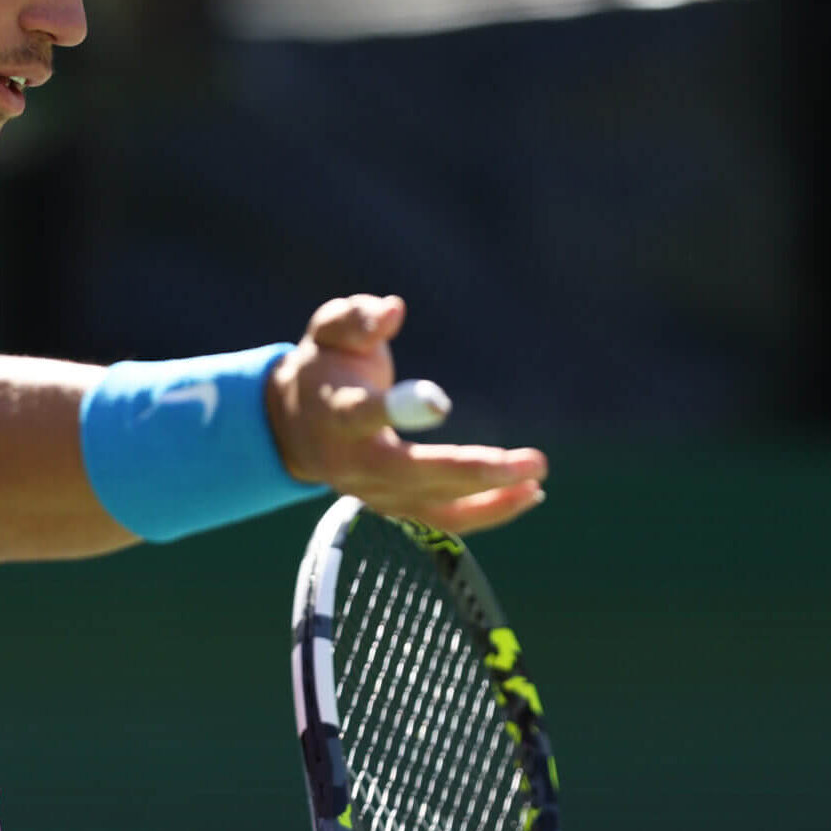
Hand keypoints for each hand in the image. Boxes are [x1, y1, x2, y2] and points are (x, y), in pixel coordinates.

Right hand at [266, 294, 546, 533]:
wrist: (294, 426)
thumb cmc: (323, 367)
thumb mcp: (328, 330)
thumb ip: (356, 317)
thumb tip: (394, 310)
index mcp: (337, 413)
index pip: (365, 416)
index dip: (400, 410)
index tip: (440, 401)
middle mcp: (355, 462)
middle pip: (414, 474)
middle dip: (473, 471)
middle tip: (532, 461)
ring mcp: (375, 492)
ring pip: (435, 505)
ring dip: (492, 495)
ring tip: (537, 476)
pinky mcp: (395, 507)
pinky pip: (444, 520)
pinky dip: (488, 512)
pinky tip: (528, 495)